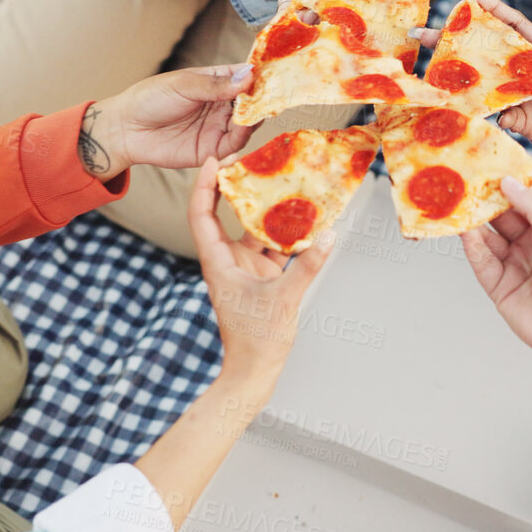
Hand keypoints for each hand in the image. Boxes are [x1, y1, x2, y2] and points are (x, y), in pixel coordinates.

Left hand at [83, 65, 257, 175]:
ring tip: (254, 114)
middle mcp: (222, 104)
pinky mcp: (213, 149)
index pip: (246, 76)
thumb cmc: (149, 99)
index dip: (261, 75)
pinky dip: (242, 137)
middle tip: (271, 97)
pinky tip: (242, 129)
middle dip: (263, 99)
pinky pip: (235, 145)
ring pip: (248, 123)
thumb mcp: (183, 85)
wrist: (126, 130)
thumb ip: (216, 85)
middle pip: (253, 101)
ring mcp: (219, 127)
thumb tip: (248, 76)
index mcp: (217, 81)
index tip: (276, 74)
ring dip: (254, 118)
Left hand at [189, 158, 332, 377]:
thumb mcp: (284, 299)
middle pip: (227, 215)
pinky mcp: (263, 278)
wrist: (254, 372)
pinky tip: (308, 218)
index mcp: (218, 263)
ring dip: (270, 210)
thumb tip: (329, 235)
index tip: (215, 161)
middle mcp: (228, 261)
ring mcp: (246, 268)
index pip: (202, 215)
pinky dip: (289, 235)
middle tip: (253, 160)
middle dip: (240, 188)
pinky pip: (275, 248)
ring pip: (255, 231)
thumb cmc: (256, 341)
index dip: (205, 186)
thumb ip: (307, 266)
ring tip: (287, 182)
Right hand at [436, 0, 531, 181]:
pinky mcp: (524, 124)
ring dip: (460, 78)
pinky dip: (478, 113)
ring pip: (487, 84)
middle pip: (490, 52)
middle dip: (457, 41)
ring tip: (428, 73)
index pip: (516, 26)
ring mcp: (526, 99)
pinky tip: (457, 110)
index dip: (491, 7)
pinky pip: (496, 115)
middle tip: (423, 33)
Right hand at [460, 175, 531, 357]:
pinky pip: (481, 262)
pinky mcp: (500, 287)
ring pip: (488, 238)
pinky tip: (464, 233)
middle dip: (486, 200)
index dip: (510, 183)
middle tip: (466, 182)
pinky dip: (471, 247)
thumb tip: (509, 182)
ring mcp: (515, 265)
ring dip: (474, 222)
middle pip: (503, 216)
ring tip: (458, 204)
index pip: (527, 199)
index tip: (490, 166)